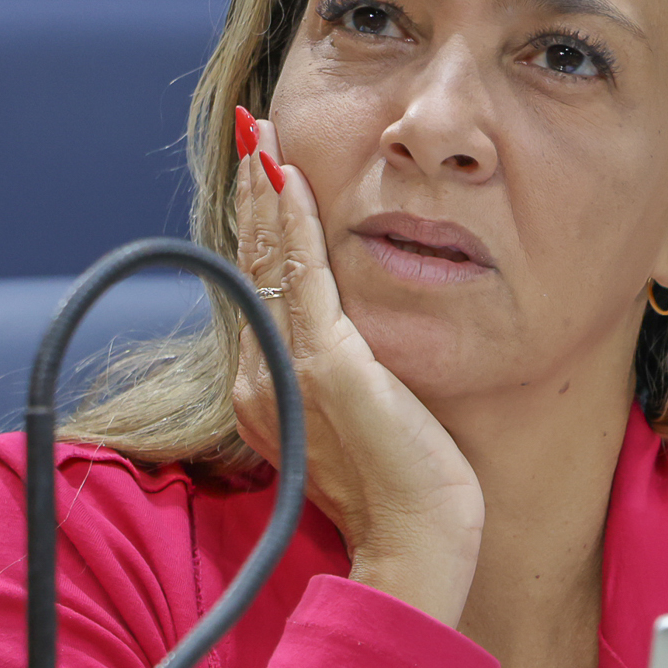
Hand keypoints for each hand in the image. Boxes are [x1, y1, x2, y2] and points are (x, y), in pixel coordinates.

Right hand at [231, 111, 484, 626]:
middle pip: (250, 261)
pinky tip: (289, 176)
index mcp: (263, 387)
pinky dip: (294, 220)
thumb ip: (339, 371)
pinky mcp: (327, 364)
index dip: (257, 222)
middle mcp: (260, 374)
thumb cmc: (400, 487)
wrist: (417, 540)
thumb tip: (347, 334)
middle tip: (250, 127)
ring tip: (260, 134)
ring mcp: (288, 367)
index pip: (255, 284)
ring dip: (265, 189)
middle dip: (251, 190)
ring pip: (268, 258)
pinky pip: (303, 274)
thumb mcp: (359, 415)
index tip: (260, 167)